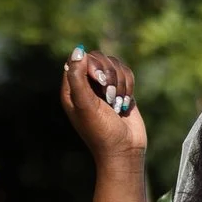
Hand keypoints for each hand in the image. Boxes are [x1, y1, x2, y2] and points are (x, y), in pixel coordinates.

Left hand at [61, 49, 144, 163]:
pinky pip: (127, 73)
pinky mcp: (122, 90)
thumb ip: (78, 77)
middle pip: (98, 58)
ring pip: (114, 64)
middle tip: (109, 96)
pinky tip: (124, 105)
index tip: (99, 80)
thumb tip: (78, 51)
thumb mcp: (85, 105)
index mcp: (72, 89)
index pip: (78, 59)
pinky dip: (129, 87)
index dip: (91, 64)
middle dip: (108, 75)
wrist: (125, 150)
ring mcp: (105, 87)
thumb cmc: (102, 132)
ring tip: (116, 105)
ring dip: (120, 84)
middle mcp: (87, 85)